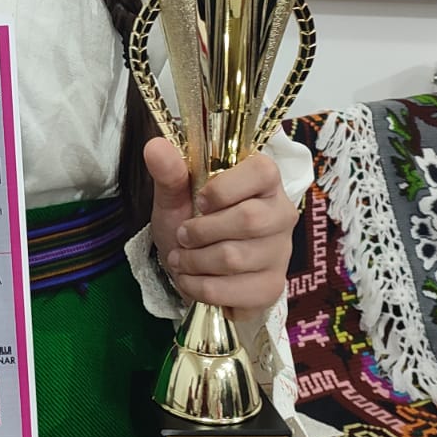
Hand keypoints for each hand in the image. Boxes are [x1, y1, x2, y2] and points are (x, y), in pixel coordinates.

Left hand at [144, 136, 296, 315]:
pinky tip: (191, 279)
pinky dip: (199, 287)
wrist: (195, 269)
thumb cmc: (192, 223)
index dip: (225, 187)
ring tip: (181, 258)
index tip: (200, 200)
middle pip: (248, 219)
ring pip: (235, 258)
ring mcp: (281, 253)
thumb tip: (155, 146)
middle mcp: (281, 214)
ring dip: (194, 260)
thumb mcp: (176, 197)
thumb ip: (170, 173)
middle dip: (201, 230)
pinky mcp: (271, 287)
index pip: (262, 171)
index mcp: (263, 181)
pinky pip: (231, 290)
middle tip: (183, 235)